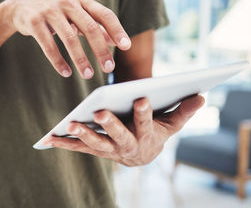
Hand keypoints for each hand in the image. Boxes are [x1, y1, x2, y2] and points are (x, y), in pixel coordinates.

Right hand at [4, 0, 130, 78]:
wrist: (21, 5)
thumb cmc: (56, 12)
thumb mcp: (76, 14)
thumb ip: (95, 25)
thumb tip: (116, 41)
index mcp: (81, 1)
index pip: (104, 14)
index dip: (116, 30)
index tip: (126, 47)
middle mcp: (67, 4)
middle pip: (89, 28)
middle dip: (100, 50)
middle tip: (109, 68)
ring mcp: (49, 11)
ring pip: (69, 38)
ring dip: (80, 59)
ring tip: (88, 75)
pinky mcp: (34, 22)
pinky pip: (48, 45)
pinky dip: (58, 61)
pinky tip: (66, 73)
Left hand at [44, 95, 204, 165]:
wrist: (143, 155)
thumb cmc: (157, 132)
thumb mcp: (172, 123)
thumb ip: (184, 110)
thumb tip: (201, 95)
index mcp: (146, 137)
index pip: (147, 124)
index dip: (145, 113)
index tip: (143, 98)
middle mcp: (127, 146)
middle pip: (118, 136)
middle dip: (110, 125)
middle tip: (99, 113)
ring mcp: (109, 150)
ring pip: (96, 143)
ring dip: (83, 135)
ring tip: (70, 124)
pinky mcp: (95, 150)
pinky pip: (78, 148)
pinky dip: (64, 143)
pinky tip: (48, 138)